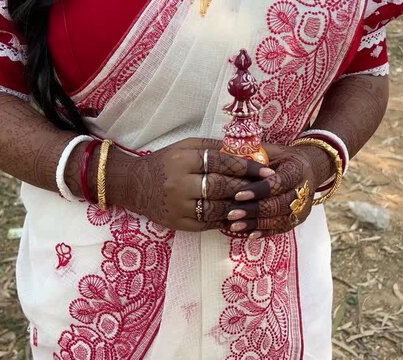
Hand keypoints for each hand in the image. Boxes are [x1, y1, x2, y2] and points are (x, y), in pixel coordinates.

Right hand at [108, 138, 274, 231]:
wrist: (133, 185)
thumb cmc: (165, 162)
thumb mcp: (185, 146)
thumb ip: (214, 147)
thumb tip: (248, 150)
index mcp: (183, 160)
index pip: (221, 162)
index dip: (247, 167)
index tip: (267, 171)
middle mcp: (179, 184)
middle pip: (222, 187)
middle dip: (248, 188)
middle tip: (268, 189)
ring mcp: (178, 207)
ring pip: (218, 209)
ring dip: (241, 207)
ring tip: (258, 204)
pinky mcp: (178, 224)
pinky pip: (209, 223)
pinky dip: (227, 219)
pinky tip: (241, 216)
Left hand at [224, 143, 331, 238]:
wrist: (307, 169)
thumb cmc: (282, 158)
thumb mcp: (271, 151)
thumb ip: (255, 156)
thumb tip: (228, 160)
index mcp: (297, 170)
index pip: (279, 183)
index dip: (259, 190)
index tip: (238, 195)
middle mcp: (303, 191)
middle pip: (279, 204)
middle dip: (253, 210)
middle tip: (231, 213)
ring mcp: (302, 208)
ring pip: (279, 220)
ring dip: (255, 224)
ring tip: (233, 226)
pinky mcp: (297, 220)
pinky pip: (280, 229)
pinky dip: (263, 232)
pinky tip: (247, 234)